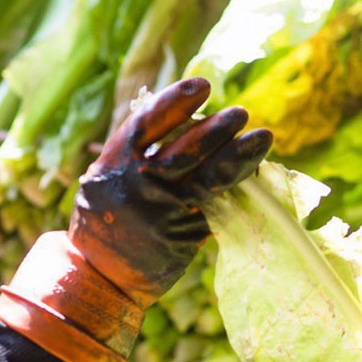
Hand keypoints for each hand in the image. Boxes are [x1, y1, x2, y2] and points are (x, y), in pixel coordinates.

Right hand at [69, 77, 271, 305]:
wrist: (98, 276)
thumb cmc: (103, 216)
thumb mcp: (105, 177)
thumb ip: (136, 152)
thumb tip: (186, 119)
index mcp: (115, 163)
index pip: (147, 123)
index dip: (176, 101)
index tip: (203, 85)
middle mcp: (139, 186)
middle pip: (185, 151)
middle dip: (217, 129)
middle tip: (241, 112)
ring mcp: (163, 213)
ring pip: (209, 179)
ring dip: (239, 156)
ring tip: (263, 137)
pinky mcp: (184, 236)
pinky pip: (217, 206)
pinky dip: (238, 186)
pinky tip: (256, 170)